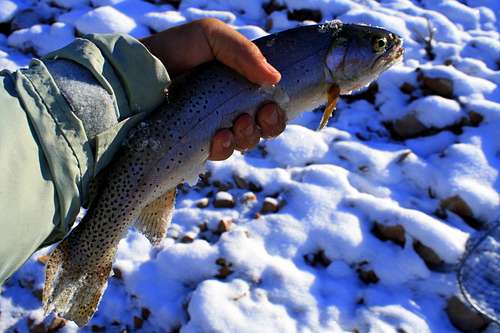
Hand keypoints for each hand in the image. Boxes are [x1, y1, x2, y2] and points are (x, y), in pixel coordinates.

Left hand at [141, 18, 286, 160]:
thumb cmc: (172, 49)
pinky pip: (218, 154)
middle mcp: (227, 108)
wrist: (133, 70)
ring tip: (237, 124)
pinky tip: (219, 138)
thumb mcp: (210, 36)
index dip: (275, 111)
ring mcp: (211, 128)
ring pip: (243, 144)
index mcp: (236, 85)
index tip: (271, 105)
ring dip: (247, 137)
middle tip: (259, 115)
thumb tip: (275, 78)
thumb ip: (244, 52)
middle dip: (268, 126)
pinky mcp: (194, 144)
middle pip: (262, 128)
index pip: (267, 105)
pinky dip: (224, 148)